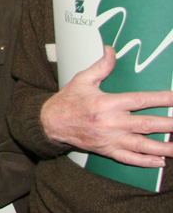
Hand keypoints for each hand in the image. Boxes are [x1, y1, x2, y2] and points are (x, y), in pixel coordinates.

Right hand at [41, 46, 172, 166]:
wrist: (50, 123)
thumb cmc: (67, 101)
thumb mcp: (82, 79)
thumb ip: (101, 66)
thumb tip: (112, 50)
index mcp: (106, 103)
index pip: (140, 100)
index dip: (161, 98)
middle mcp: (111, 122)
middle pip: (147, 124)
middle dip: (169, 124)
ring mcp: (110, 139)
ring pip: (142, 145)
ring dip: (164, 147)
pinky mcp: (107, 150)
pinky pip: (129, 159)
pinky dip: (145, 162)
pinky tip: (160, 162)